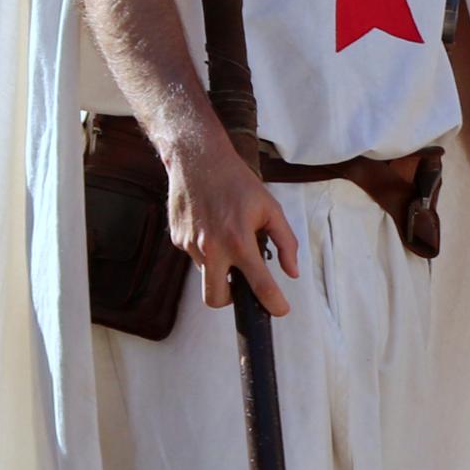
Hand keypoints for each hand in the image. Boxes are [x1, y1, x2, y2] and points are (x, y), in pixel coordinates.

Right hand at [163, 123, 295, 316]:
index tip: (279, 311)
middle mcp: (211, 248)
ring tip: (226, 236)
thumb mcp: (270, 208)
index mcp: (239, 241)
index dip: (273, 303)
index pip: (259, 285)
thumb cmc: (237, 182)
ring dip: (218, 266)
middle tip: (241, 286)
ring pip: (206, 274)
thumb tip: (292, 272)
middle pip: (215, 298)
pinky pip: (194, 257)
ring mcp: (190, 245)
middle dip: (230, 300)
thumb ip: (285, 242)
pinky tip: (211, 227)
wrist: (196, 159)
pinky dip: (206, 251)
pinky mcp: (176, 239)